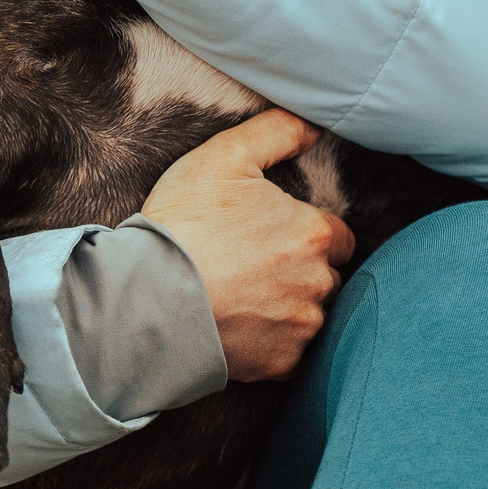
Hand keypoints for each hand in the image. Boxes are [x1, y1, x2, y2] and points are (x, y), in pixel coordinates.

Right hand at [140, 109, 355, 381]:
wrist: (149, 297)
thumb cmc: (186, 221)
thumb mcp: (226, 156)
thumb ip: (278, 131)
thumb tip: (317, 125)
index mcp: (315, 233)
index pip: (338, 236)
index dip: (308, 232)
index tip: (274, 235)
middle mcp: (320, 282)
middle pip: (328, 277)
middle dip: (302, 272)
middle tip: (254, 265)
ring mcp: (301, 327)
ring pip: (311, 316)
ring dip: (289, 308)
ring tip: (244, 297)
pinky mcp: (280, 363)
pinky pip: (289, 354)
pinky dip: (271, 343)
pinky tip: (239, 327)